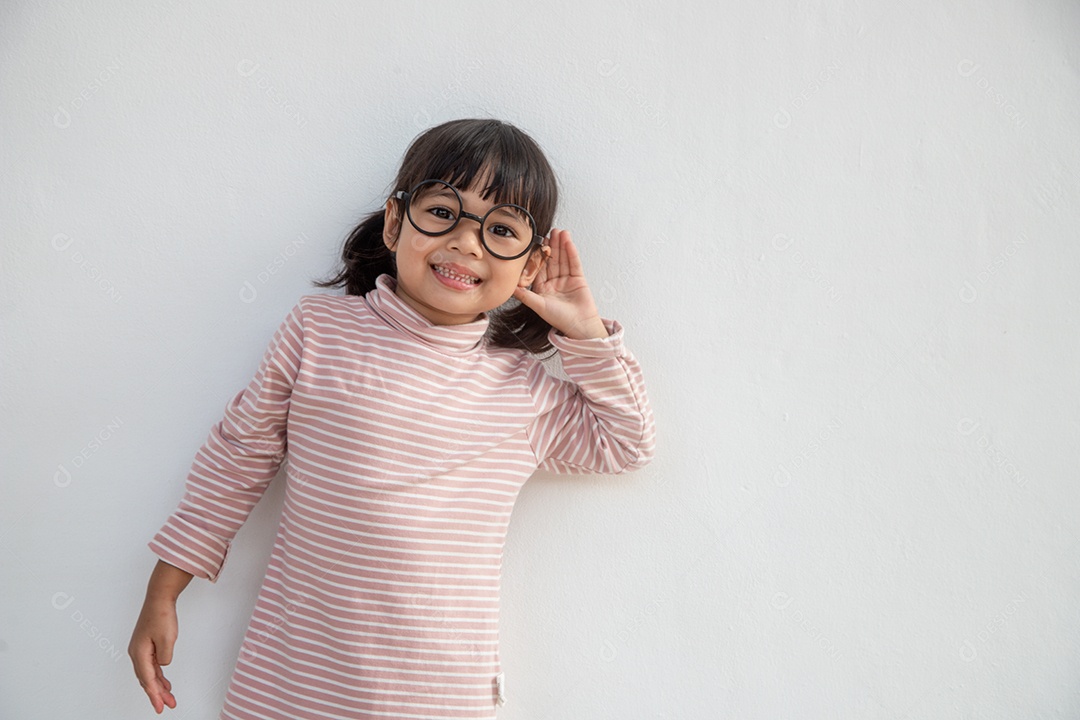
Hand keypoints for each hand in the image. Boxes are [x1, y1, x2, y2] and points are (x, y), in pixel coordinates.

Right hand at [128, 596, 178, 712]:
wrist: (159, 599)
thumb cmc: (161, 615)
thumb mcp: (168, 639)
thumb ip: (165, 656)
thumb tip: (163, 666)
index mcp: (139, 653)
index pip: (148, 680)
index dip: (155, 695)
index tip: (160, 707)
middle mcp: (137, 653)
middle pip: (147, 679)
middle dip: (157, 694)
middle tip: (168, 705)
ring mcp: (141, 650)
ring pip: (150, 674)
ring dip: (159, 686)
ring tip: (169, 698)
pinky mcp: (147, 646)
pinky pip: (152, 666)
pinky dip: (158, 676)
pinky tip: (165, 683)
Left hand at [512, 228, 608, 339]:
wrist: (580, 327)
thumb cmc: (560, 319)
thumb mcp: (538, 305)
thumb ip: (525, 295)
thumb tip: (509, 287)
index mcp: (542, 288)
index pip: (539, 267)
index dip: (538, 254)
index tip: (537, 242)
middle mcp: (554, 282)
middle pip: (552, 260)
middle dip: (551, 246)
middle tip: (549, 231)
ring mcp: (567, 280)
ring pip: (563, 259)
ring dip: (562, 245)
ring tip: (560, 232)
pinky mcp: (578, 279)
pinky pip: (574, 263)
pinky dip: (571, 252)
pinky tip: (569, 242)